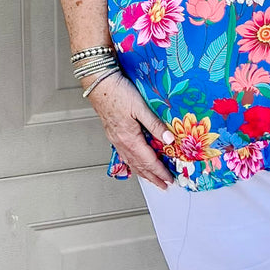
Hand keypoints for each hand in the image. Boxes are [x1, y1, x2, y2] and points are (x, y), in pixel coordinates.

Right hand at [86, 72, 175, 189]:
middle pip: (139, 165)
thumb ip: (155, 125)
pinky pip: (124, 154)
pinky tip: (134, 164)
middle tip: (163, 185)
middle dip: (152, 177)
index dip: (160, 171)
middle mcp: (121, 142)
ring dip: (143, 172)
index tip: (169, 179)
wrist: (99, 83)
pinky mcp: (113, 133)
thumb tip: (170, 140)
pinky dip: (132, 163)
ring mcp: (115, 139)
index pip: (148, 161)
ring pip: (131, 162)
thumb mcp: (141, 107)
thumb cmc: (118, 92)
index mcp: (129, 138)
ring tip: (151, 180)